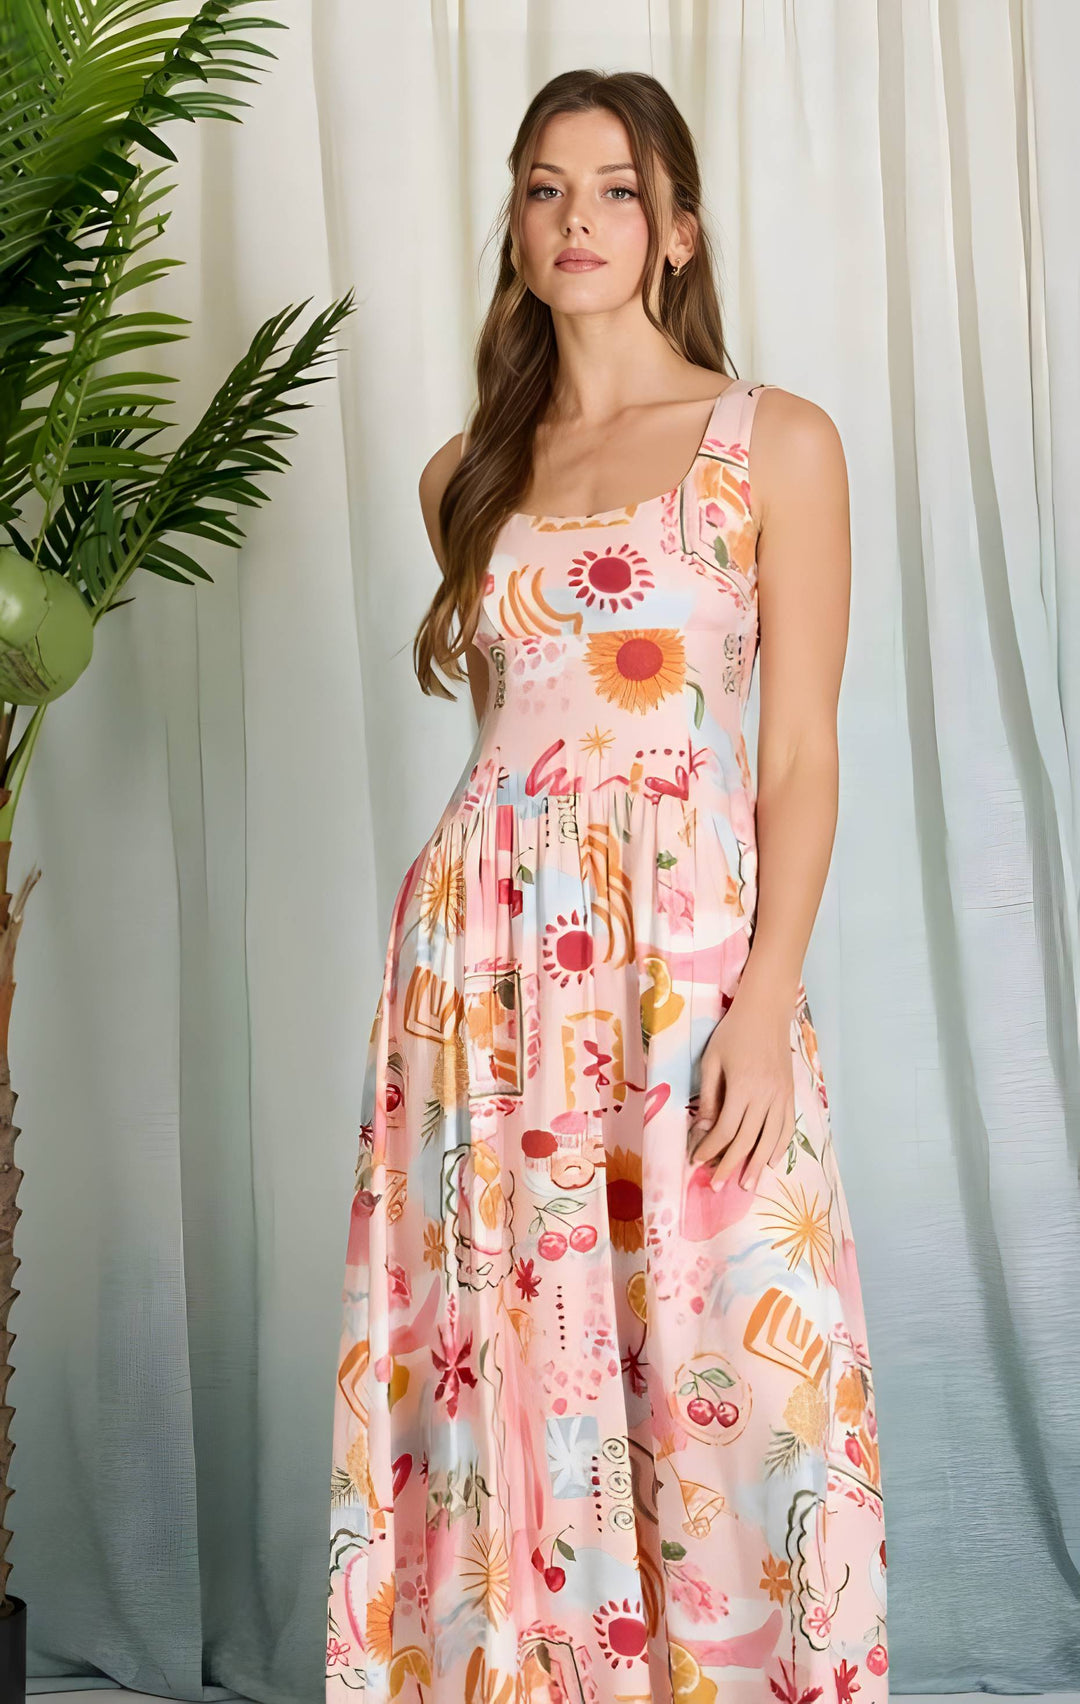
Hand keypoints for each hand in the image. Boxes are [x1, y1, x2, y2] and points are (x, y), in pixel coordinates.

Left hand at [687, 984, 795, 1190]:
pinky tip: (770, 1161)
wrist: (766, 1012)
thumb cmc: (733, 1033)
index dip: (710, 1149)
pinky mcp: (790, 1093)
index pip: (726, 1130)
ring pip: (771, 1139)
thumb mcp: (712, 1060)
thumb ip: (709, 1096)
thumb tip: (702, 1128)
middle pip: (748, 1141)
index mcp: (743, 1087)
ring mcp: (781, 1096)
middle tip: (718, 1186)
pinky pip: (787, 1126)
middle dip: (730, 1166)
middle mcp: (766, 1096)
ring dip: (758, 1165)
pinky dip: (779, 1147)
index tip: (697, 1162)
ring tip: (748, 1185)